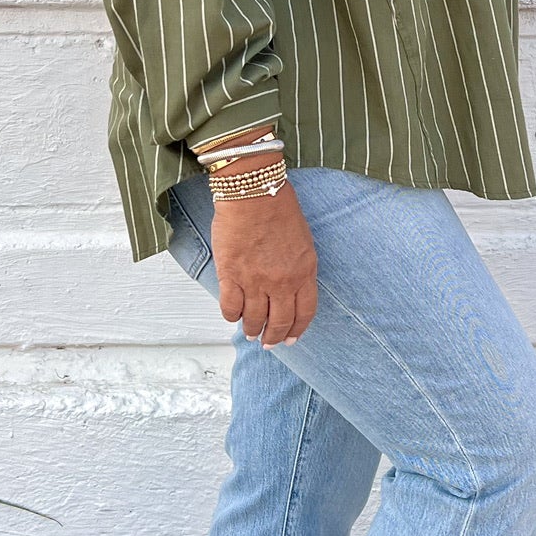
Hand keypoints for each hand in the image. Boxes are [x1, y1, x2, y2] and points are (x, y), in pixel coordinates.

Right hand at [211, 186, 317, 346]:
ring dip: (252, 330)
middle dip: (274, 337)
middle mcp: (282, 282)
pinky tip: (232, 316)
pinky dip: (231, 316)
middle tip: (268, 343)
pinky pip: (231, 307)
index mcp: (305, 272)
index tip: (290, 339)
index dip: (296, 330)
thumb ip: (299, 268)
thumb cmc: (278, 207)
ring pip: (254, 319)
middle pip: (279, 321)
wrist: (253, 192)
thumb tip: (289, 288)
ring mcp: (256, 281)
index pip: (304, 313)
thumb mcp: (303, 241)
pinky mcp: (231, 275)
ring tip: (249, 333)